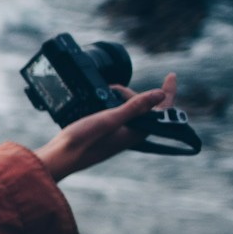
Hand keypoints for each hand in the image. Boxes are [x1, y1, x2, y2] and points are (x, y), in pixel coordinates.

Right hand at [34, 72, 177, 181]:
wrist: (60, 157)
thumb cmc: (83, 140)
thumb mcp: (110, 119)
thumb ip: (135, 107)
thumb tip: (161, 94)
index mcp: (137, 132)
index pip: (162, 110)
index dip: (168, 92)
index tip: (172, 76)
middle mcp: (131, 134)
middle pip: (143, 108)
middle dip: (132, 93)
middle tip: (113, 88)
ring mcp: (119, 135)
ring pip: (129, 111)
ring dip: (120, 98)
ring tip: (104, 93)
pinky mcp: (107, 134)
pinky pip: (117, 115)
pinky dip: (111, 105)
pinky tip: (99, 102)